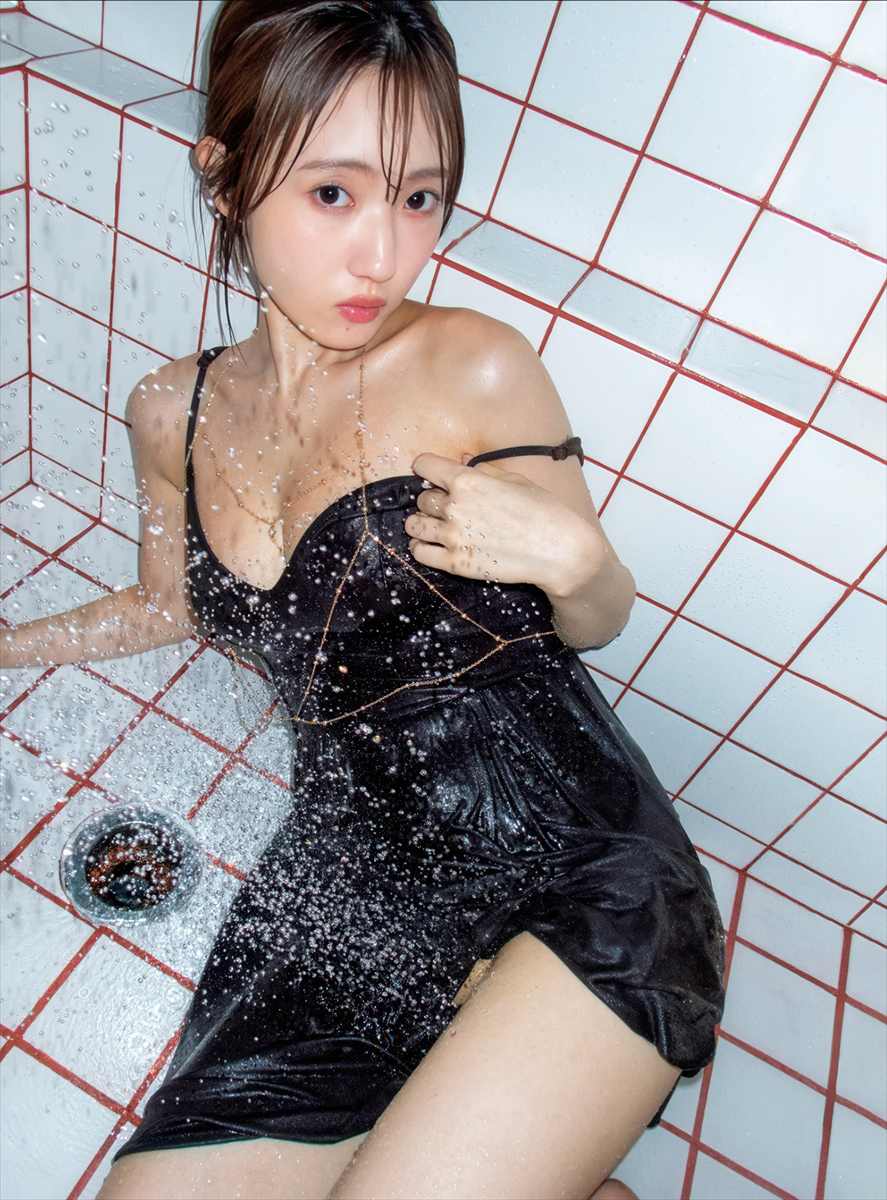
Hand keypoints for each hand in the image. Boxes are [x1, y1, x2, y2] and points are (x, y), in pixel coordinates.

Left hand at [404, 451, 594, 591]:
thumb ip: (484, 470)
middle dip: (431, 499)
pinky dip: (420, 547)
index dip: (426, 468)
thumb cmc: (543, 511)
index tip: (432, 474)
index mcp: (468, 481)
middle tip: (444, 506)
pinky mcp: (455, 563)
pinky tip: (430, 544)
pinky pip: (420, 552)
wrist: (558, 550)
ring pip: (414, 525)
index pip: (424, 465)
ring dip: (421, 523)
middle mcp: (454, 507)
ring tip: (432, 525)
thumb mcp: (515, 480)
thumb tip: (463, 462)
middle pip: (421, 498)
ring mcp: (452, 537)